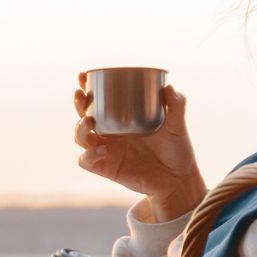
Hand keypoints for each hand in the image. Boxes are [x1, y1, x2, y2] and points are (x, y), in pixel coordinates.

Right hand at [73, 75, 206, 220]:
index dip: (86, 86)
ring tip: (89, 122)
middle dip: (78, 104)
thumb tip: (170, 87)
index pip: (98, 99)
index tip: (84, 76)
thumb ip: (176, 106)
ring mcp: (106, 151)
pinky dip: (88, 155)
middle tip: (81, 96)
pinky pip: (86, 161)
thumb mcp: (177, 125)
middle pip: (83, 115)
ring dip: (79, 129)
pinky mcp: (106, 168)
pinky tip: (102, 150)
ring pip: (80, 137)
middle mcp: (109, 133)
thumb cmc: (177, 149)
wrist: (178, 180)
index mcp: (120, 118)